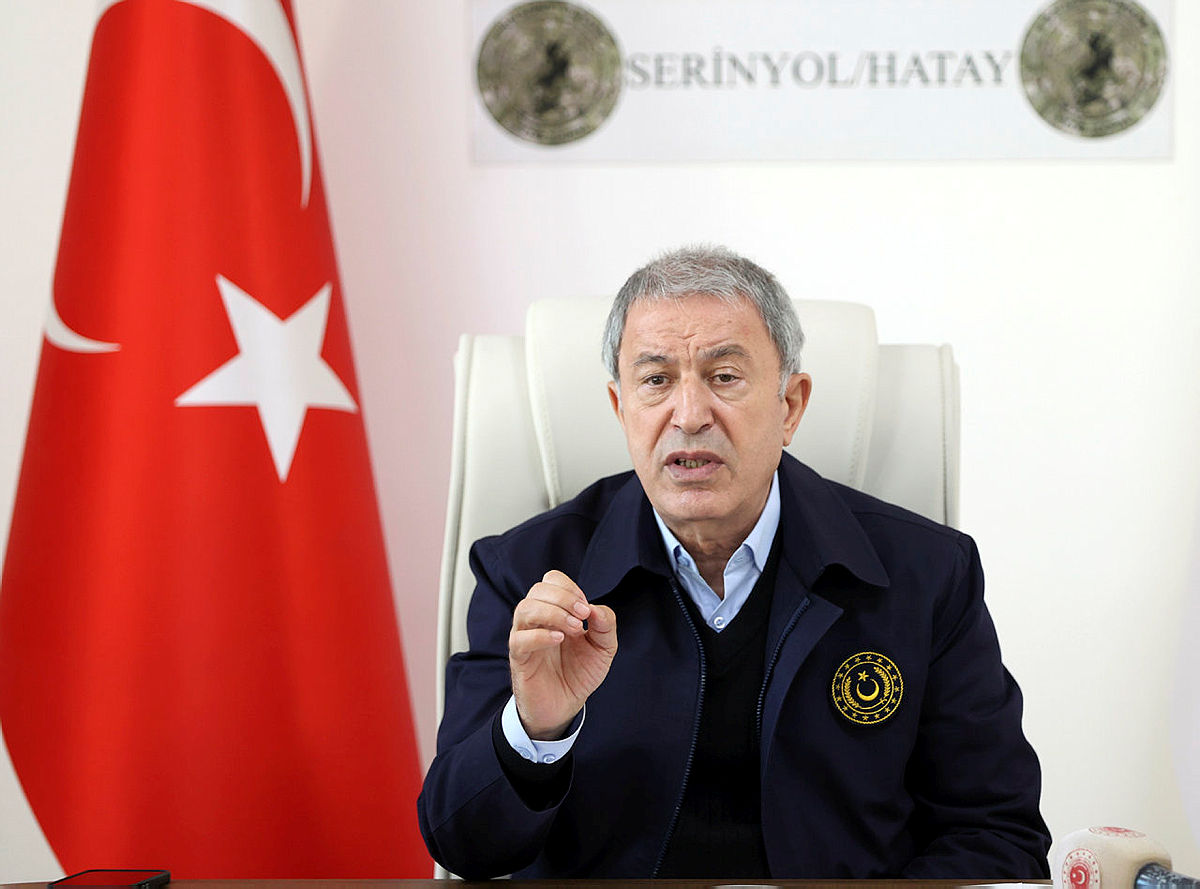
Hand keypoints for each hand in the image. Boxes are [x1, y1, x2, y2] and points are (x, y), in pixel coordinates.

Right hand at [508, 570, 617, 739]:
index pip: (551, 580)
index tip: (586, 609)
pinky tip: (559, 640)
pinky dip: (540, 635)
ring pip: (525, 609)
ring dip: (553, 613)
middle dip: (564, 598)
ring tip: (574, 628)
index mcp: (555, 611)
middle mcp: (537, 620)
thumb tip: (596, 608)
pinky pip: (520, 639)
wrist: (565, 706)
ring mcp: (525, 637)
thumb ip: (605, 625)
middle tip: (583, 616)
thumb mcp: (604, 647)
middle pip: (538, 589)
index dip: (570, 588)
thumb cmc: (580, 673)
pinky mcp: (519, 659)